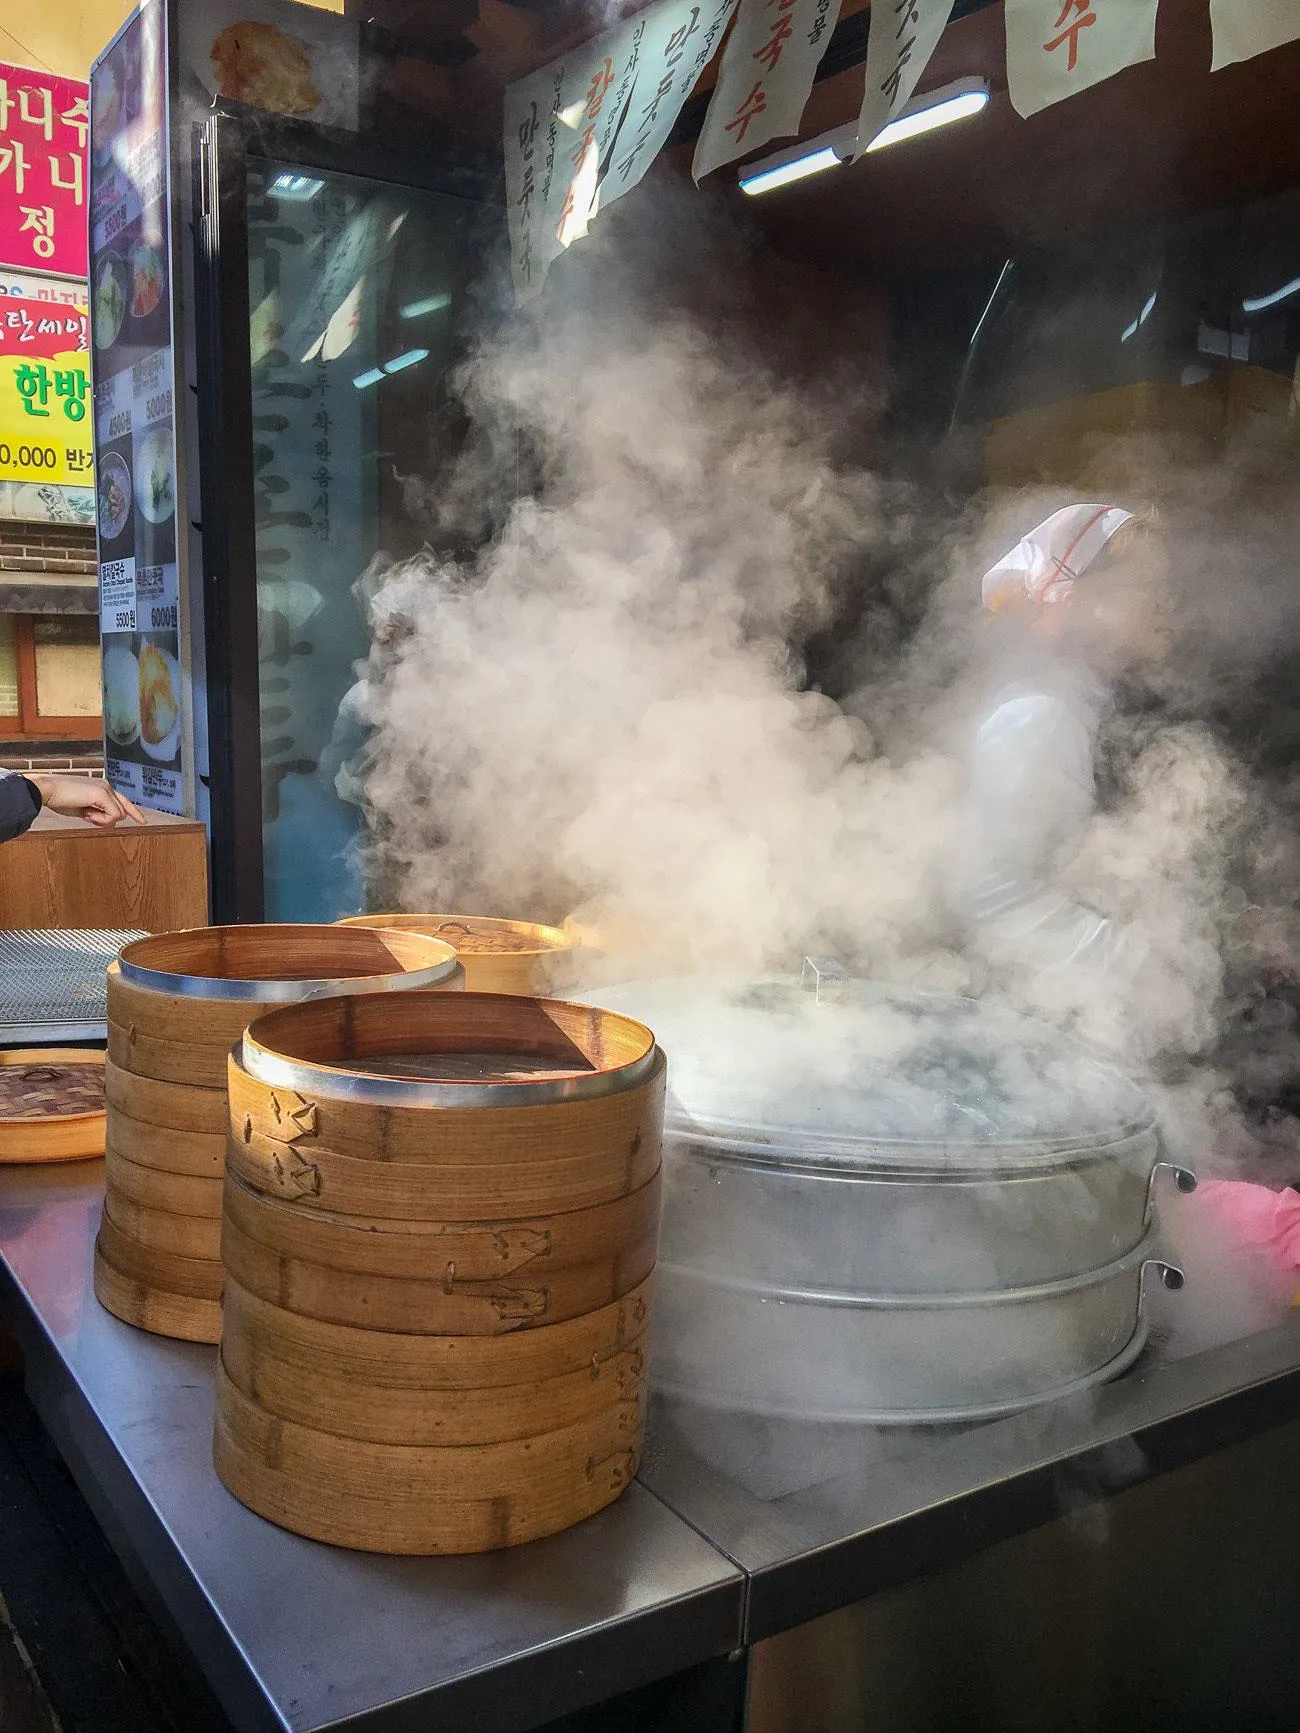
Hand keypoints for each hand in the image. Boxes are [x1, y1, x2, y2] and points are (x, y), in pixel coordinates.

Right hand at [28, 774, 144, 829]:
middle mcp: (107, 786)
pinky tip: (86, 814)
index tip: (143, 822)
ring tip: (84, 812)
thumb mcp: (83, 808)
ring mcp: (106, 789)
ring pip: (118, 815)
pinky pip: (113, 816)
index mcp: (102, 787)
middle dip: (105, 820)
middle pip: (122, 812)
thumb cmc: (60, 800)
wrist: (47, 791)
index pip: (123, 801)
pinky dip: (100, 820)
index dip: (134, 812)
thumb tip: (110, 822)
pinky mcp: (102, 794)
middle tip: (86, 816)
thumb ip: (97, 812)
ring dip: (101, 820)